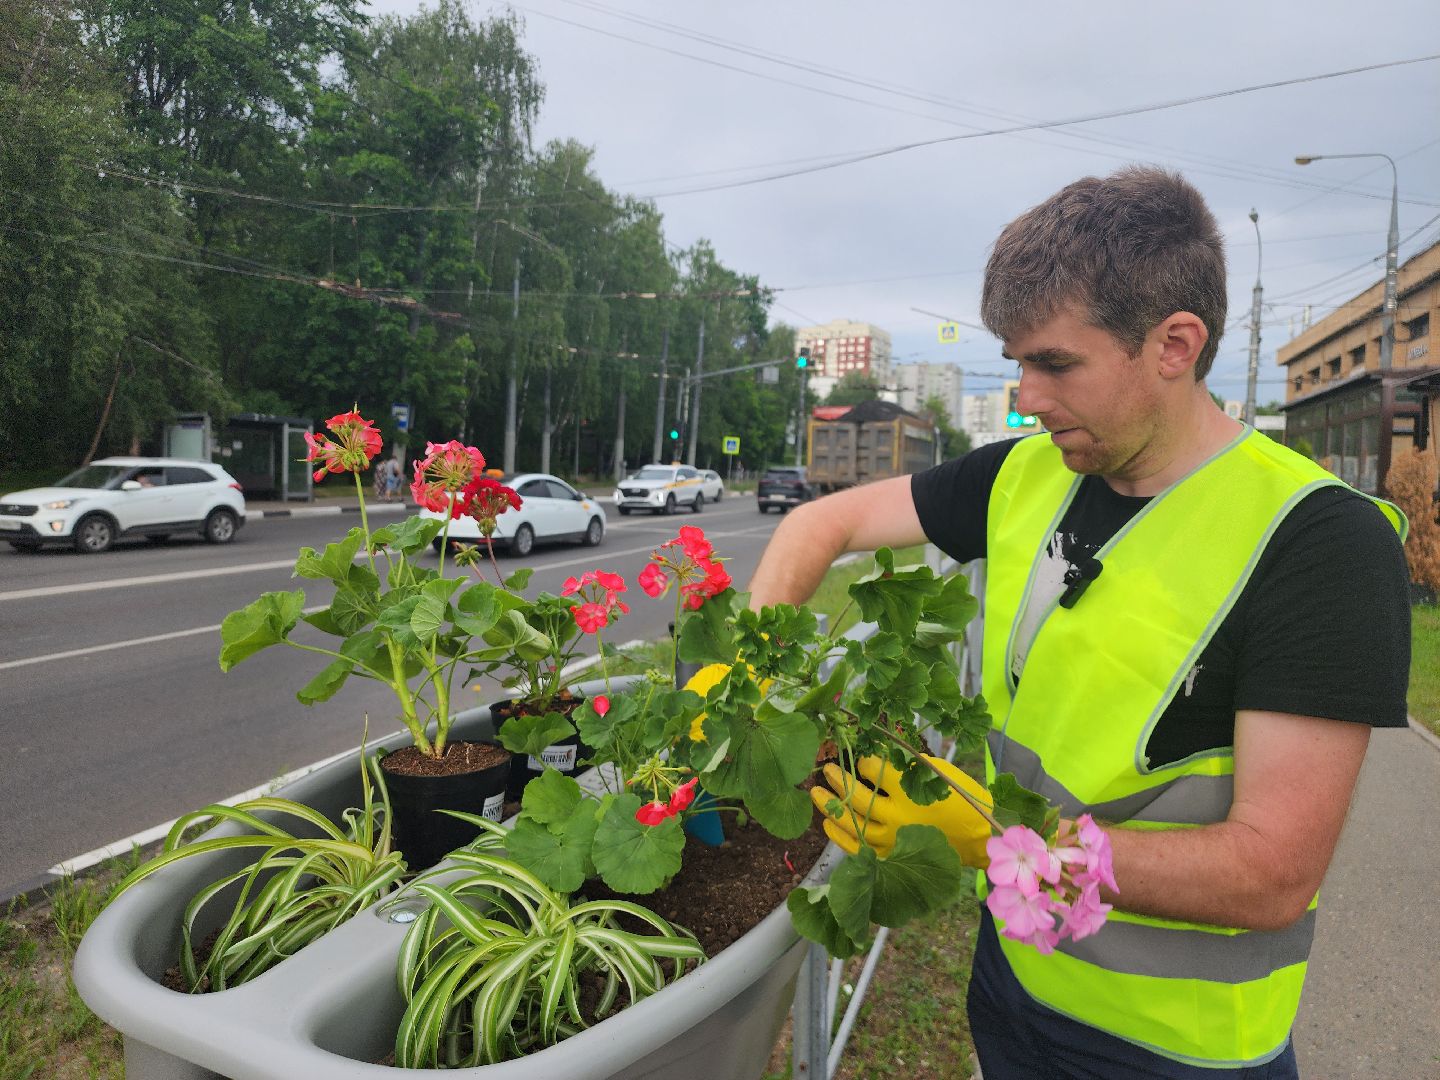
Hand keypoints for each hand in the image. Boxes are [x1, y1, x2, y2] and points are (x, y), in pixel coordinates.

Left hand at [811, 755, 992, 867]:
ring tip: (816, 792)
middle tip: (827, 769)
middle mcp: (897, 816)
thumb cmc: (961, 799)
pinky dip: (840, 836)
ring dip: (831, 805)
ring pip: (852, 822)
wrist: (976, 837)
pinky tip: (827, 823)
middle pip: (858, 796)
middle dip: (839, 779)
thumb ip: (908, 764)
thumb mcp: (938, 772)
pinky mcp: (891, 855)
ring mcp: (892, 839)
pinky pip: (858, 848)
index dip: (864, 761)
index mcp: (910, 792)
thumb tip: (878, 753)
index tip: (862, 758)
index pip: (875, 770)